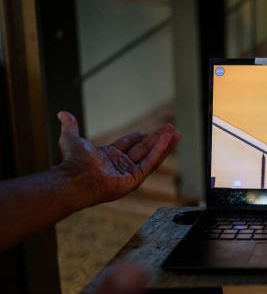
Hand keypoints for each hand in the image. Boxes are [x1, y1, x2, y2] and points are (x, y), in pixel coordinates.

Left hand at [55, 111, 180, 207]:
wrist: (77, 177)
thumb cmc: (74, 162)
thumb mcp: (71, 139)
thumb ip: (71, 127)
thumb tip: (62, 114)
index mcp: (109, 157)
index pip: (129, 145)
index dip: (138, 137)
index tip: (148, 131)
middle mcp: (121, 166)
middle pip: (144, 149)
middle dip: (158, 138)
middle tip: (170, 128)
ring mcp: (129, 173)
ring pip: (151, 156)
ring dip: (164, 144)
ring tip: (176, 133)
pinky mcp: (136, 179)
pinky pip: (150, 163)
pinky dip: (160, 151)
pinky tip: (168, 140)